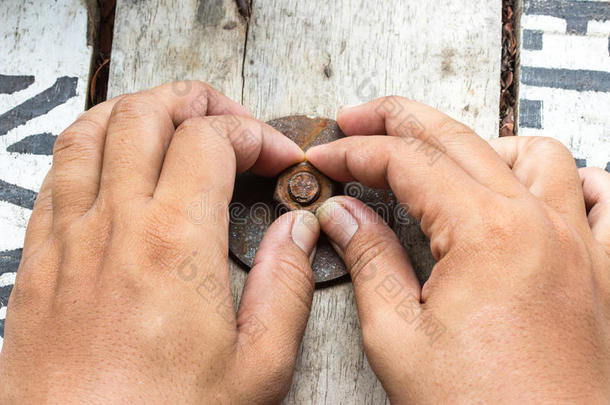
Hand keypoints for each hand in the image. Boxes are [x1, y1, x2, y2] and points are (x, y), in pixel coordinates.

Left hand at [0, 81, 319, 403]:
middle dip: (197, 99)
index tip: (276, 157)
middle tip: (230, 119)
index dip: (254, 134)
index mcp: (173, 244)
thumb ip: (285, 285)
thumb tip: (299, 230)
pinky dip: (91, 146)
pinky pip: (56, 172)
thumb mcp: (257, 366)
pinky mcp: (39, 259)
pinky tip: (116, 165)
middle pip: (147, 113)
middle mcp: (114, 225)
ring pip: (92, 129)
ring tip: (173, 123)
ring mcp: (68, 237)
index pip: (211, 138)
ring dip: (138, 110)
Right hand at [307, 96, 609, 402]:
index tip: (328, 154)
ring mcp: (578, 242)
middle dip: (398, 121)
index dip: (356, 152)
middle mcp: (540, 224)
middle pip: (458, 138)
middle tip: (358, 121)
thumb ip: (369, 258)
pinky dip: (566, 178)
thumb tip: (342, 214)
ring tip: (441, 156)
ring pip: (534, 153)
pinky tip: (533, 187)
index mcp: (486, 234)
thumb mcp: (398, 336)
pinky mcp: (600, 269)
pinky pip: (600, 196)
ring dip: (479, 143)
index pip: (406, 163)